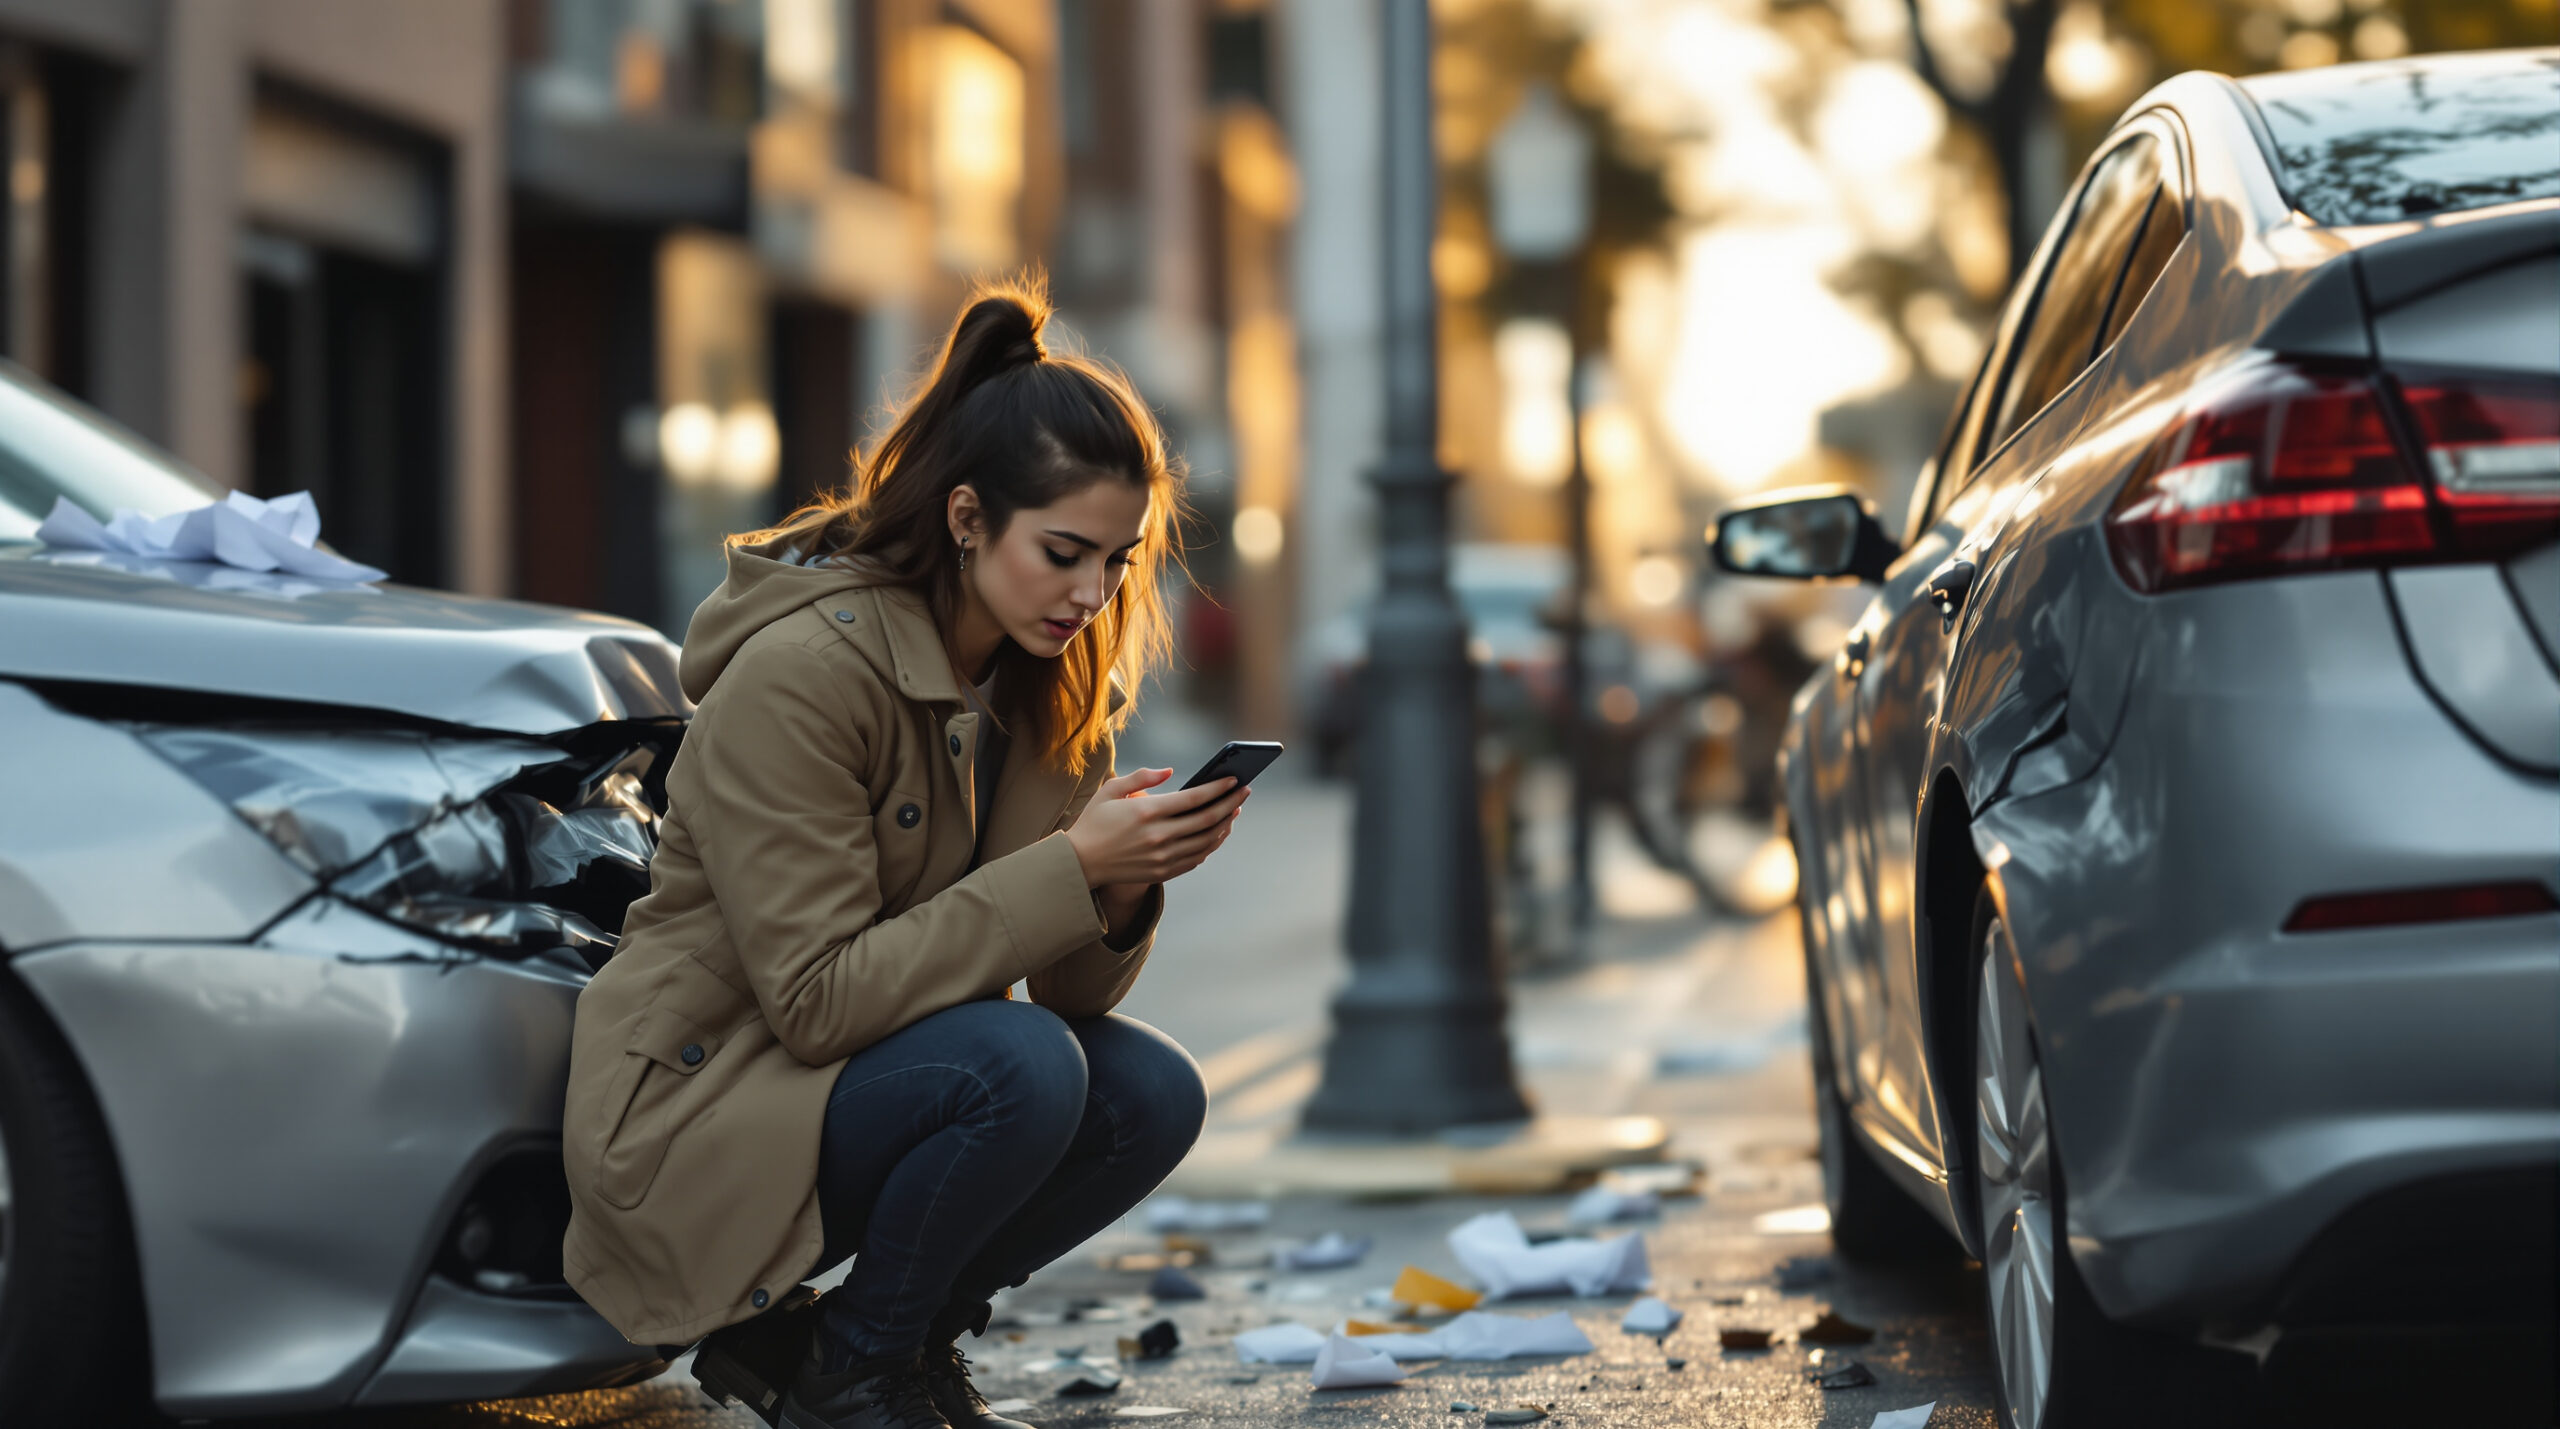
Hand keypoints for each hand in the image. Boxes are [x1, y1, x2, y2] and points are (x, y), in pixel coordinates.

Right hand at [1064, 767, 1247, 888]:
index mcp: (1147, 812)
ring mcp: (1162, 857)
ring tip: (1234, 811)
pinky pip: (1196, 858)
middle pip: (1206, 819)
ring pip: (1206, 841)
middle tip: (1244, 792)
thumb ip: (1141, 777)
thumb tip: (1170, 771)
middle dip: (1230, 803)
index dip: (1218, 788)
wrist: (1080, 863)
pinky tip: (1217, 833)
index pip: (1194, 799)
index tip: (1235, 780)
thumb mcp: (1110, 790)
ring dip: (1225, 825)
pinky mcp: (1162, 872)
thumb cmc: (1094, 821)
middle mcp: (1158, 836)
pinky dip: (1211, 845)